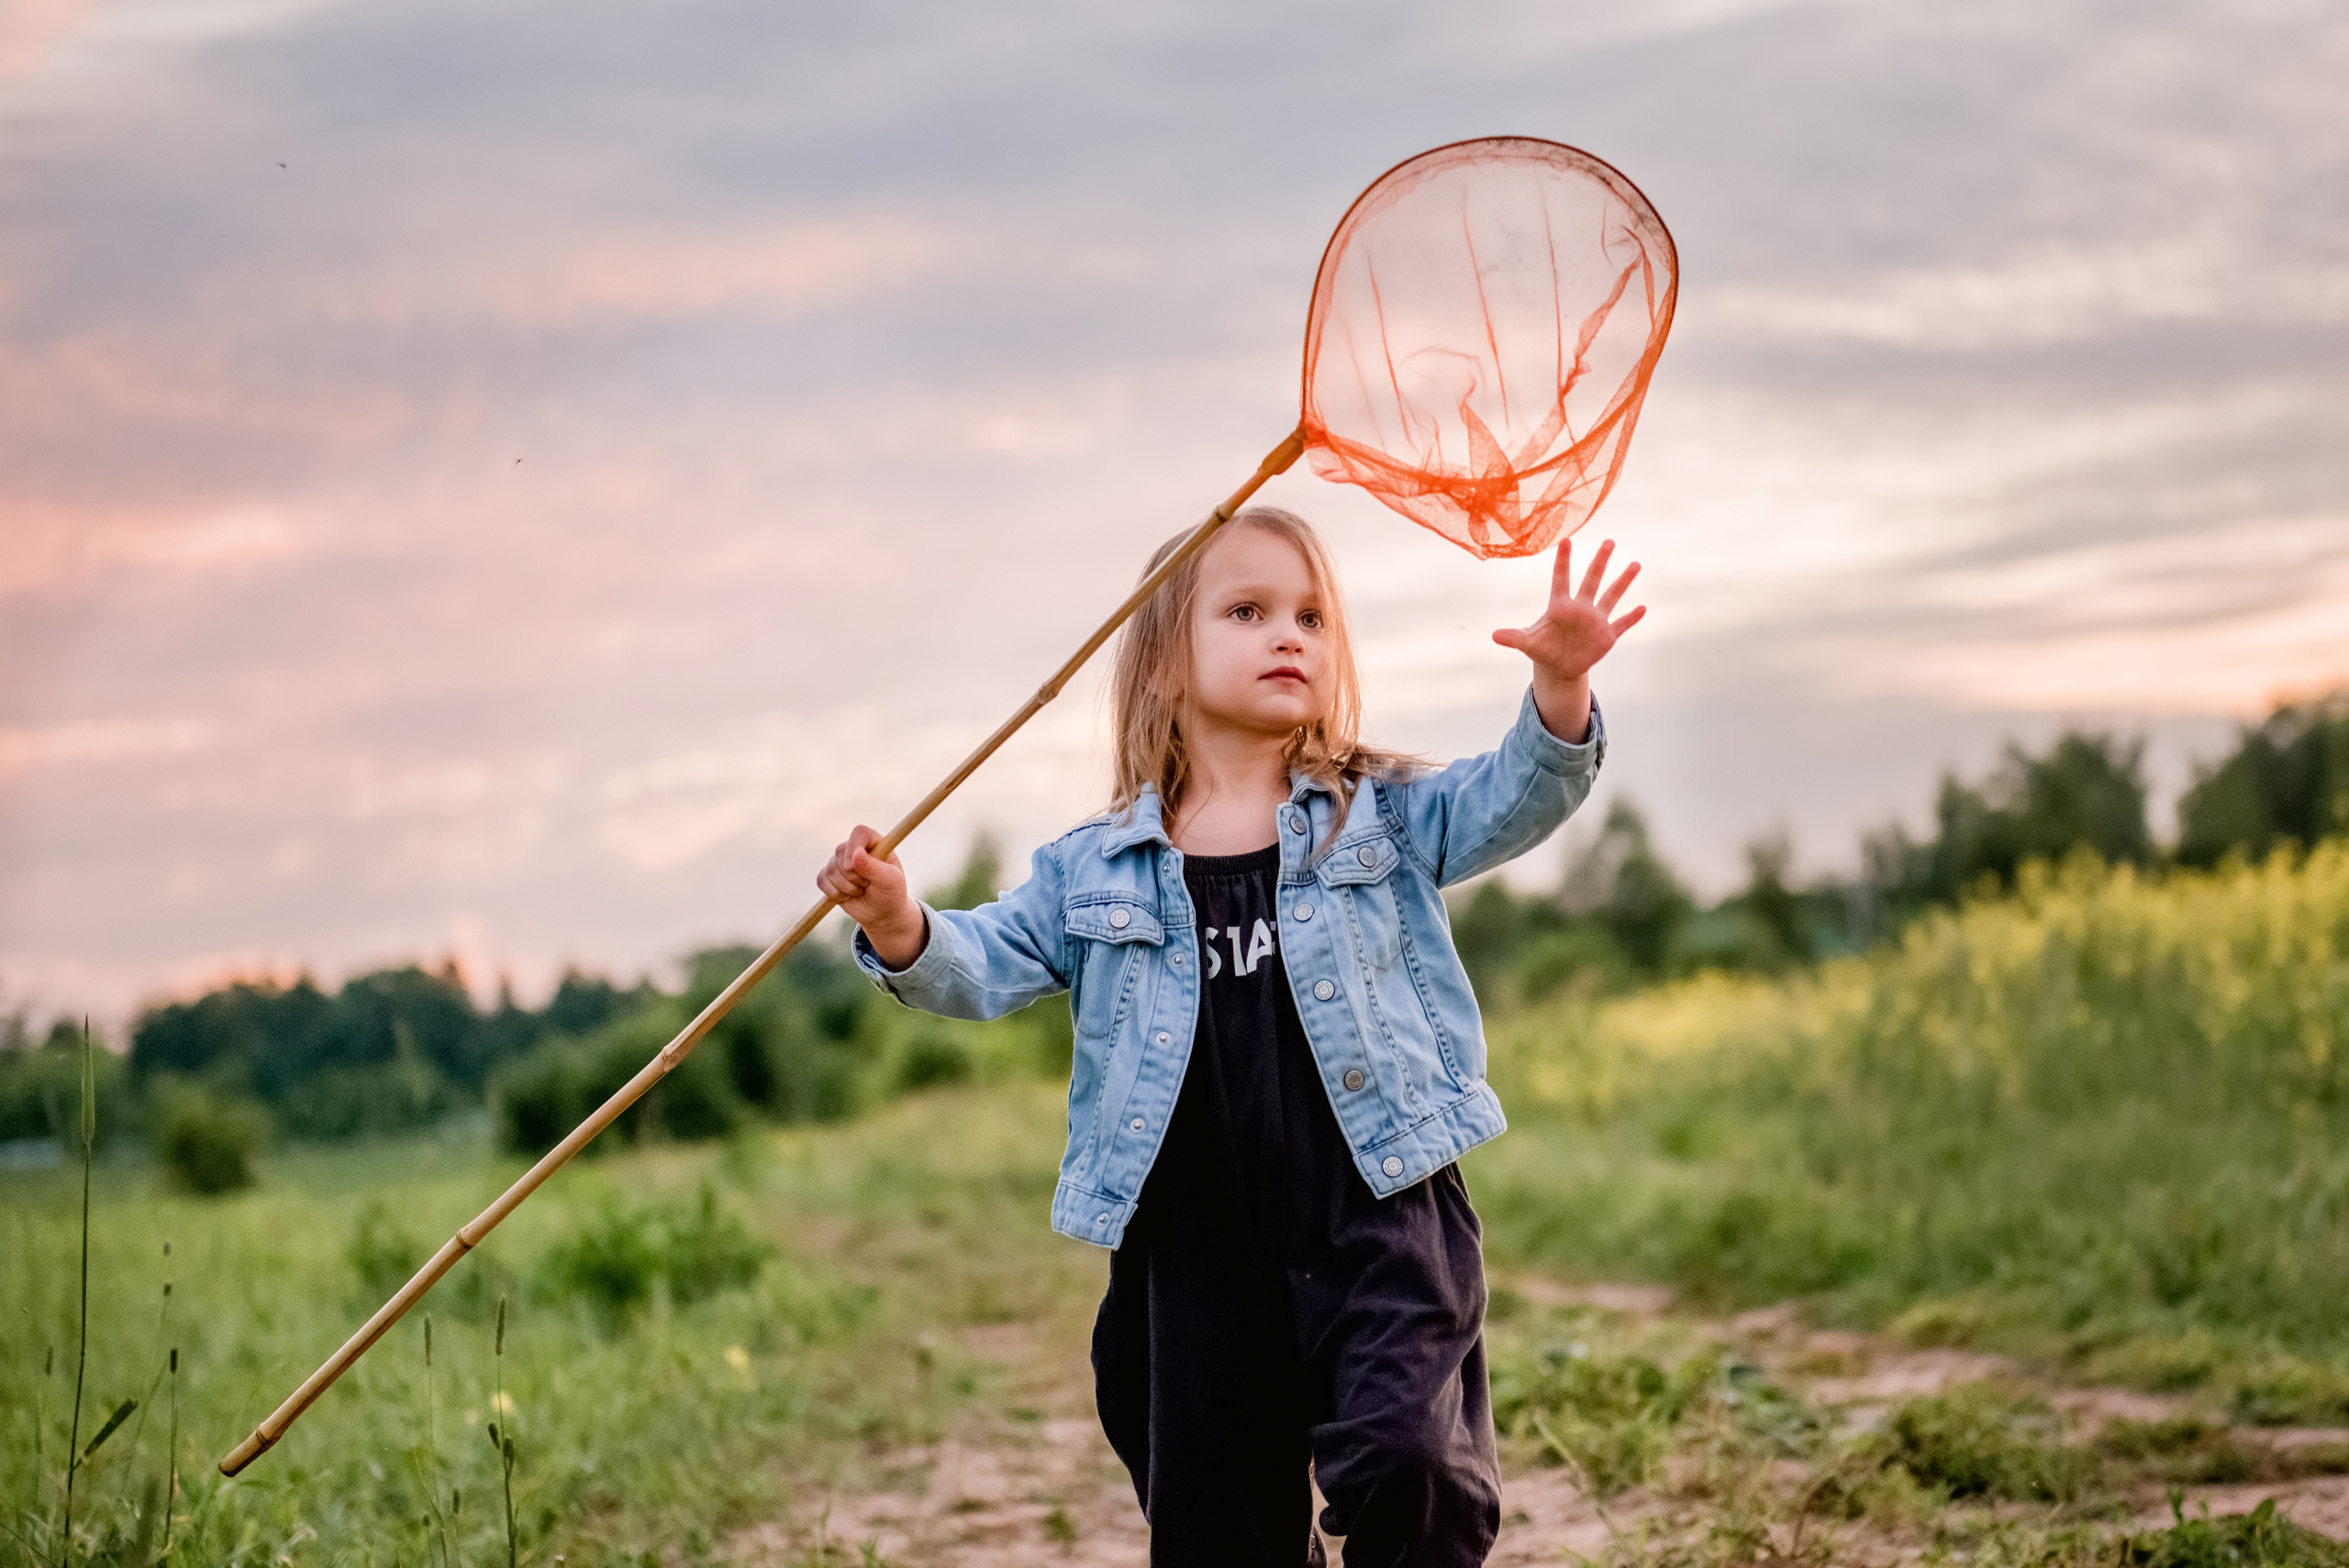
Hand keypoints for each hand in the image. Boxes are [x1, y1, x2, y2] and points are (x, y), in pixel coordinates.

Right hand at [817, 826, 925, 968]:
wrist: (882, 912)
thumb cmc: (891, 893)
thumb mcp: (889, 881)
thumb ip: (874, 867)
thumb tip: (857, 854)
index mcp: (875, 843)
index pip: (860, 833)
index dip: (854, 847)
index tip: (854, 866)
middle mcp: (856, 848)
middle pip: (840, 851)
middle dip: (851, 874)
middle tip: (867, 884)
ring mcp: (841, 862)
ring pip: (830, 869)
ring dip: (845, 887)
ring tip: (860, 891)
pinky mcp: (830, 876)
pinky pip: (822, 880)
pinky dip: (833, 893)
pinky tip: (847, 896)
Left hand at [1491, 536, 1644, 742]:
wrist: (1560, 666)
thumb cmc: (1542, 649)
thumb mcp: (1528, 644)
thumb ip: (1514, 638)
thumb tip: (1494, 636)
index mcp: (1560, 606)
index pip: (1561, 578)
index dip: (1562, 561)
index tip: (1565, 540)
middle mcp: (1581, 608)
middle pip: (1591, 580)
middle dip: (1600, 562)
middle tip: (1609, 541)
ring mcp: (1596, 620)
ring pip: (1611, 596)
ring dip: (1623, 582)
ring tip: (1635, 564)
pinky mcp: (1607, 636)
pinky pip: (1622, 624)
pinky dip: (1632, 618)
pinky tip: (1643, 607)